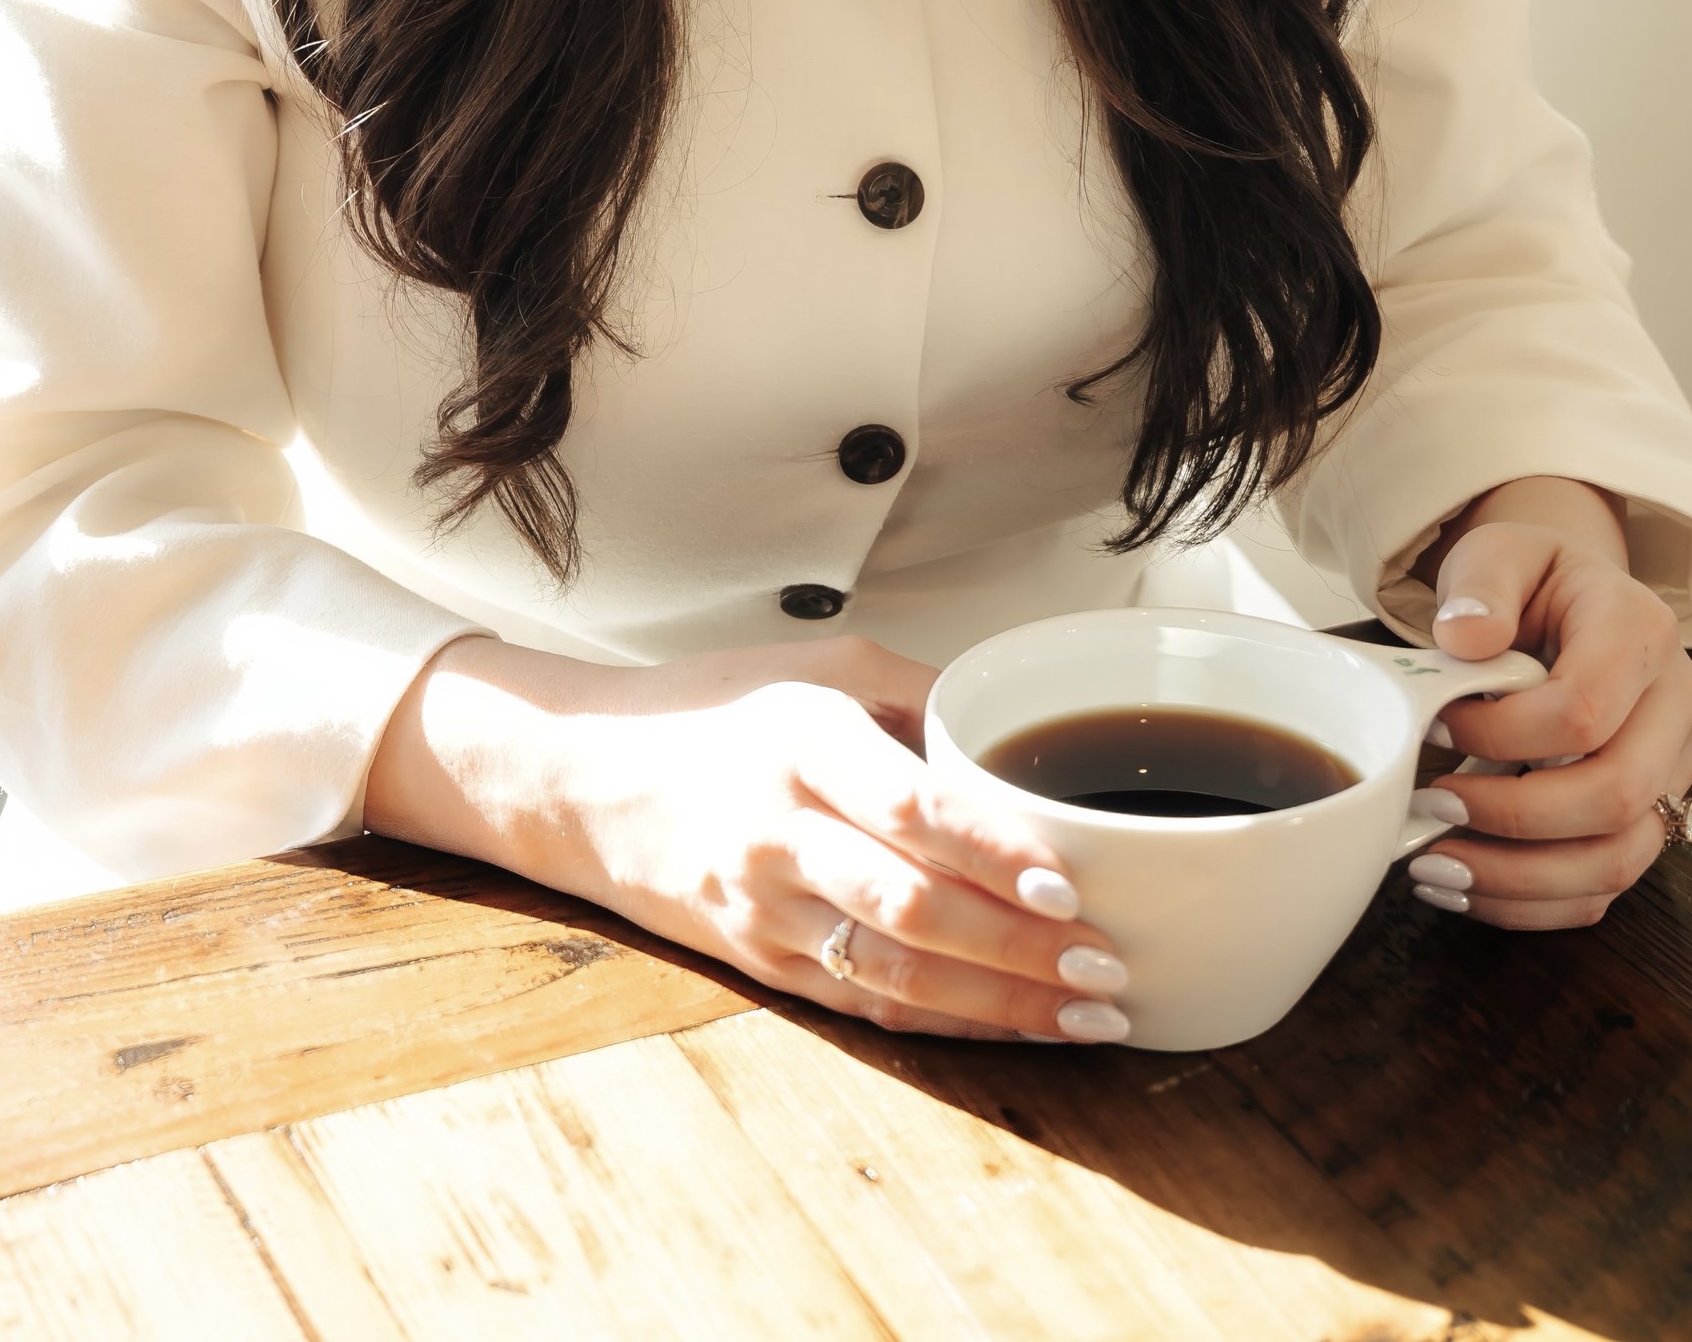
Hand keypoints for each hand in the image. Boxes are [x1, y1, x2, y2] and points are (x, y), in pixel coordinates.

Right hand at [364, 630, 1129, 1042]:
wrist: (581, 776)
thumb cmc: (713, 706)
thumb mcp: (819, 666)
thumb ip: (924, 693)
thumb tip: (1030, 730)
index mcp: (802, 742)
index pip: (909, 806)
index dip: (992, 852)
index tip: (1070, 883)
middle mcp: (780, 833)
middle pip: (912, 908)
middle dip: (1018, 949)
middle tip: (1109, 966)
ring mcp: (765, 909)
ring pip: (894, 975)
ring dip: (998, 1004)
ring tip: (1088, 1015)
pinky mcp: (759, 963)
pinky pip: (864, 1003)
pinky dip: (946, 1023)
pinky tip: (1012, 1025)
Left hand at [1406, 479, 1691, 931]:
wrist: (1568, 604)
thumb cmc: (1530, 582)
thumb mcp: (1498, 554)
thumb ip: (1481, 586)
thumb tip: (1464, 639)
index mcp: (1642, 631)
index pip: (1585, 709)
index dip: (1503, 733)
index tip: (1437, 728)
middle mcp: (1676, 707)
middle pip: (1615, 796)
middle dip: (1512, 818)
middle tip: (1431, 806)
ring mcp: (1673, 772)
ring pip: (1618, 859)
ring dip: (1520, 878)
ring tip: (1436, 867)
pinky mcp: (1652, 819)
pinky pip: (1605, 888)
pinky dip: (1532, 903)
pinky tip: (1467, 887)